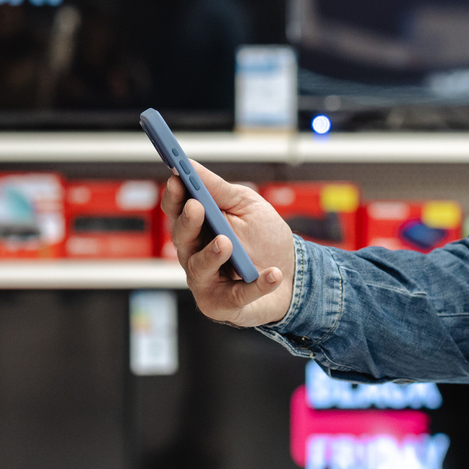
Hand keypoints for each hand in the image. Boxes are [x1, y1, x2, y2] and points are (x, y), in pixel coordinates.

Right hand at [161, 163, 296, 328]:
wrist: (293, 276)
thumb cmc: (264, 238)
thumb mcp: (247, 205)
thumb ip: (218, 189)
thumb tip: (189, 164)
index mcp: (197, 226)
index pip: (176, 210)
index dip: (174, 196)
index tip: (176, 179)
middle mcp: (194, 254)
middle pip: (181, 238)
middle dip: (187, 222)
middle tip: (196, 208)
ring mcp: (206, 281)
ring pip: (199, 268)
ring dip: (211, 255)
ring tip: (226, 243)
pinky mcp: (223, 304)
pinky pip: (237, 295)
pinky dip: (257, 285)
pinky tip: (272, 274)